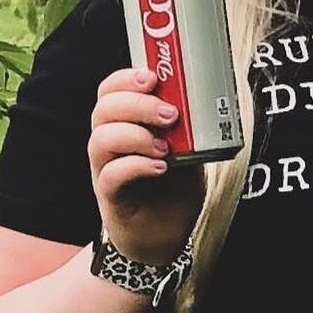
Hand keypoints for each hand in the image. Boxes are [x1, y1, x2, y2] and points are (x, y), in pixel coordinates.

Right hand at [88, 69, 205, 264]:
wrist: (165, 236)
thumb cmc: (173, 188)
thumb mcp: (188, 149)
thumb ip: (190, 127)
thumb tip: (211, 98)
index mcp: (125, 124)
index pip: (111, 91)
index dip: (126, 79)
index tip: (152, 77)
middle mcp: (110, 143)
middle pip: (104, 110)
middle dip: (136, 104)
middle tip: (170, 114)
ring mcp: (106, 169)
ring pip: (101, 140)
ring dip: (135, 135)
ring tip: (165, 145)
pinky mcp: (111, 197)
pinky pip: (110, 175)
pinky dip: (135, 166)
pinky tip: (159, 167)